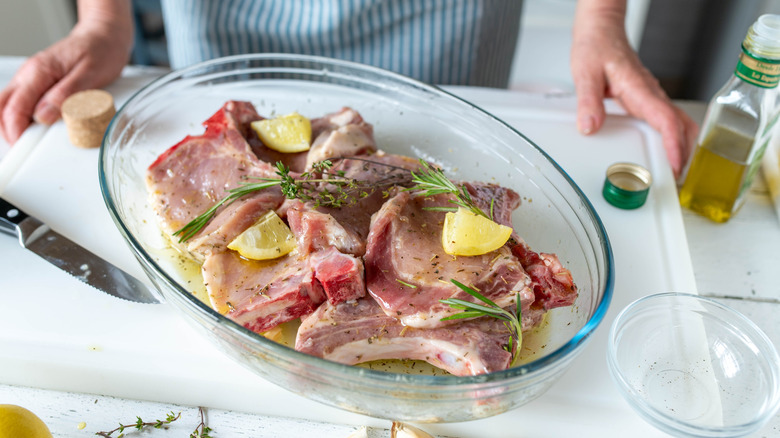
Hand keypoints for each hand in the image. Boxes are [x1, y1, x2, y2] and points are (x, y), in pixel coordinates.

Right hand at [0, 1, 131, 143]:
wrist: (104, 36)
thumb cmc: (100, 51)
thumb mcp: (89, 74)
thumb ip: (66, 95)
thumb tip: (44, 116)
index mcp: (39, 71)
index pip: (15, 106)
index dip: (16, 130)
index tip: (23, 146)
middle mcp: (30, 74)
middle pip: (3, 106)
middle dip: (9, 129)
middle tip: (23, 147)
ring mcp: (33, 77)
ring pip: (10, 104)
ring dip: (14, 123)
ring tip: (28, 141)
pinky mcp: (40, 82)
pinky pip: (23, 101)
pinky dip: (23, 116)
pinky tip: (35, 127)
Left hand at [571, 0, 697, 177]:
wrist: (601, 31)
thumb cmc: (596, 47)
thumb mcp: (585, 73)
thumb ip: (588, 101)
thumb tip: (590, 126)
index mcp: (639, 88)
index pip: (666, 119)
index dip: (673, 144)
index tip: (675, 165)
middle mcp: (650, 94)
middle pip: (681, 125)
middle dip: (684, 152)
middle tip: (676, 179)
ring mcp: (650, 97)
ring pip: (677, 123)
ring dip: (680, 146)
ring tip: (672, 171)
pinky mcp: (645, 99)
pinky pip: (664, 120)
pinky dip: (669, 138)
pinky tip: (662, 151)